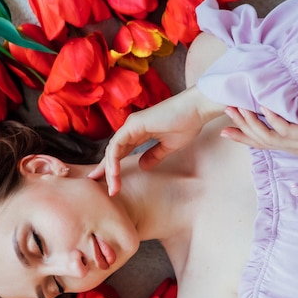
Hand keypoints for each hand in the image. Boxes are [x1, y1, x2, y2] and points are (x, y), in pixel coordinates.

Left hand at [89, 86, 224, 195]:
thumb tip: (142, 166)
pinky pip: (117, 145)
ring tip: (112, 187)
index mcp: (139, 133)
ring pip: (112, 150)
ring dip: (110, 170)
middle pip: (113, 152)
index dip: (113, 167)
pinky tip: (114, 173)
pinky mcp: (132, 125)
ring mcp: (130, 126)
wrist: (195, 110)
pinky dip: (113, 160)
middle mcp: (131, 128)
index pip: (120, 152)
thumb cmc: (186, 124)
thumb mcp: (168, 146)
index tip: (110, 183)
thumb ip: (154, 155)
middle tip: (101, 187)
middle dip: (105, 170)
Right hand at [222, 107, 297, 158]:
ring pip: (268, 135)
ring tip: (238, 108)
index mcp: (292, 147)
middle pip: (260, 139)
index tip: (224, 131)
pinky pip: (287, 128)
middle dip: (241, 126)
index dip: (242, 138)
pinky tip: (264, 106)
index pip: (261, 143)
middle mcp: (293, 148)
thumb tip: (288, 109)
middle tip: (226, 111)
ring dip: (251, 122)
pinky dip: (274, 118)